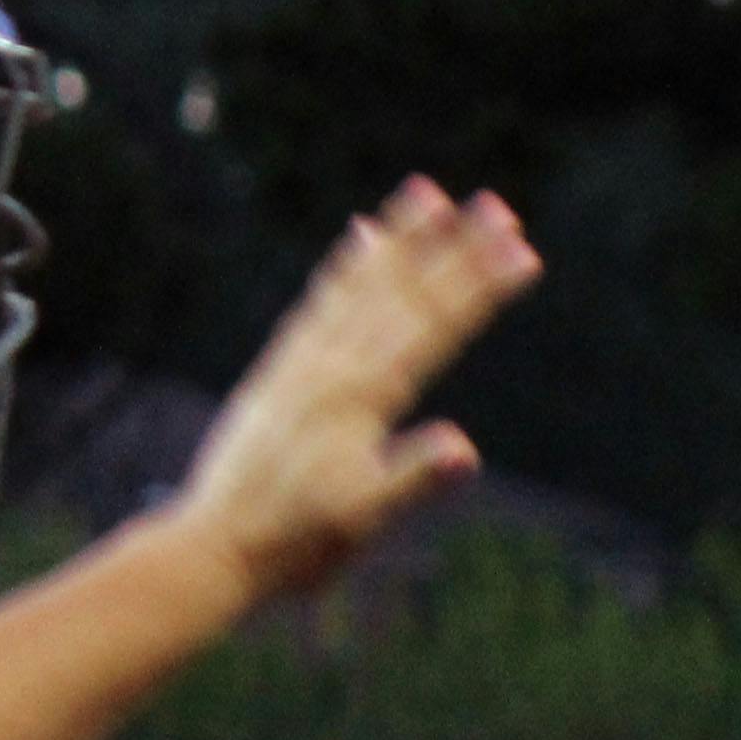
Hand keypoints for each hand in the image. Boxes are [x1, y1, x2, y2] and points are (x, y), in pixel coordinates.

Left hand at [169, 181, 541, 600]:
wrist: (215, 546)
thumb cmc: (296, 543)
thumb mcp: (362, 520)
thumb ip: (413, 480)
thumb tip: (465, 450)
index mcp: (360, 398)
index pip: (435, 328)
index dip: (482, 287)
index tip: (524, 251)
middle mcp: (332, 366)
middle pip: (405, 294)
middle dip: (456, 249)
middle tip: (500, 206)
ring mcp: (305, 362)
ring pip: (362, 285)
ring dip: (402, 239)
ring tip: (430, 192)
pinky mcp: (284, 369)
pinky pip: (322, 302)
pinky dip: (346, 266)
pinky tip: (361, 237)